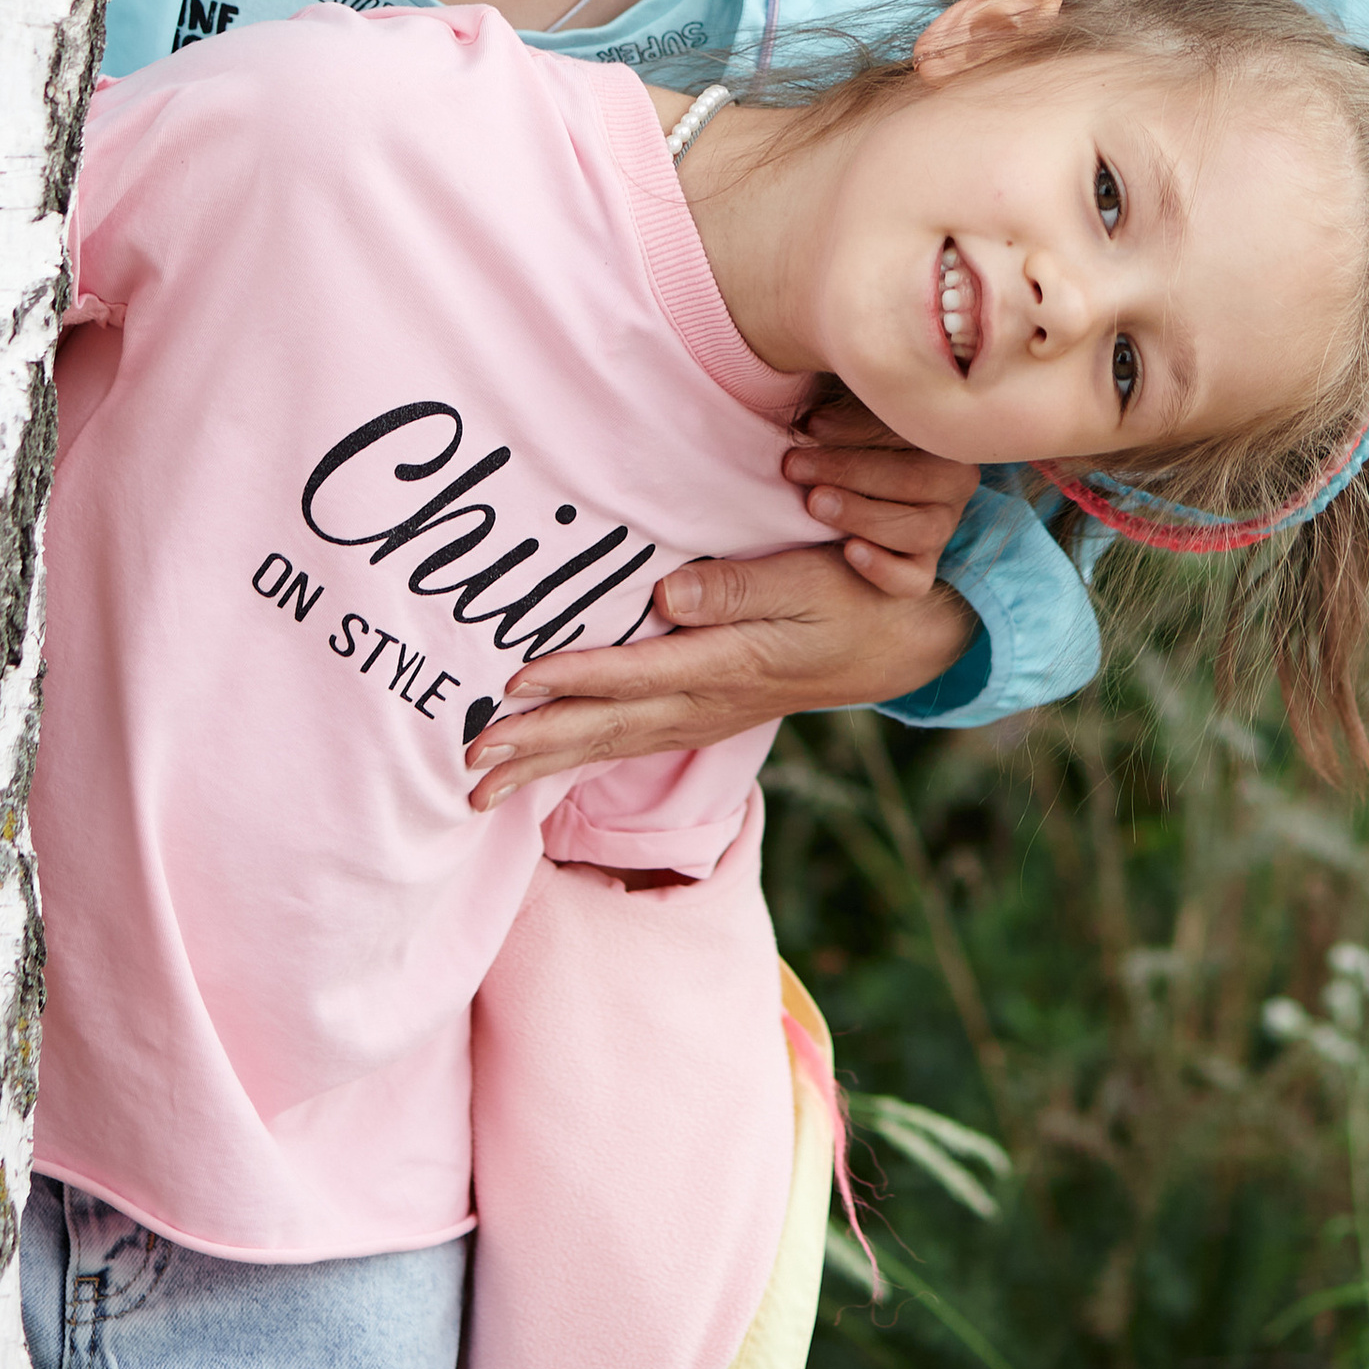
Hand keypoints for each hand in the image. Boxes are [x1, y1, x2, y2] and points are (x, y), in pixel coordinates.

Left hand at [463, 547, 975, 806]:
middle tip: (468, 761)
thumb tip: (668, 593)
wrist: (901, 643)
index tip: (511, 685)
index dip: (573, 679)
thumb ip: (739, 589)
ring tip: (478, 786)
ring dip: (543, 763)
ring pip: (610, 743)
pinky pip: (630, 742)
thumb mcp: (808, 581)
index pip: (635, 675)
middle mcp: (706, 701)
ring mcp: (705, 716)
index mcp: (727, 665)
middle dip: (535, 744)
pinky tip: (542, 768)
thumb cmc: (854, 597)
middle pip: (607, 726)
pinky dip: (579, 757)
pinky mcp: (705, 714)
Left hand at [781, 393, 977, 598]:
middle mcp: (954, 482)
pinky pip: (913, 579)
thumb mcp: (851, 422)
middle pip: (915, 478)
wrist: (856, 503)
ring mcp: (941, 528)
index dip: (857, 428)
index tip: (811, 425)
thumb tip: (811, 415)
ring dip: (863, 514)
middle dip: (850, 470)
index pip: (909, 431)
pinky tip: (850, 551)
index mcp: (942, 437)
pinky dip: (883, 568)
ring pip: (920, 529)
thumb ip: (843, 411)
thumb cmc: (848, 443)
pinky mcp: (921, 570)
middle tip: (795, 466)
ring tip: (815, 503)